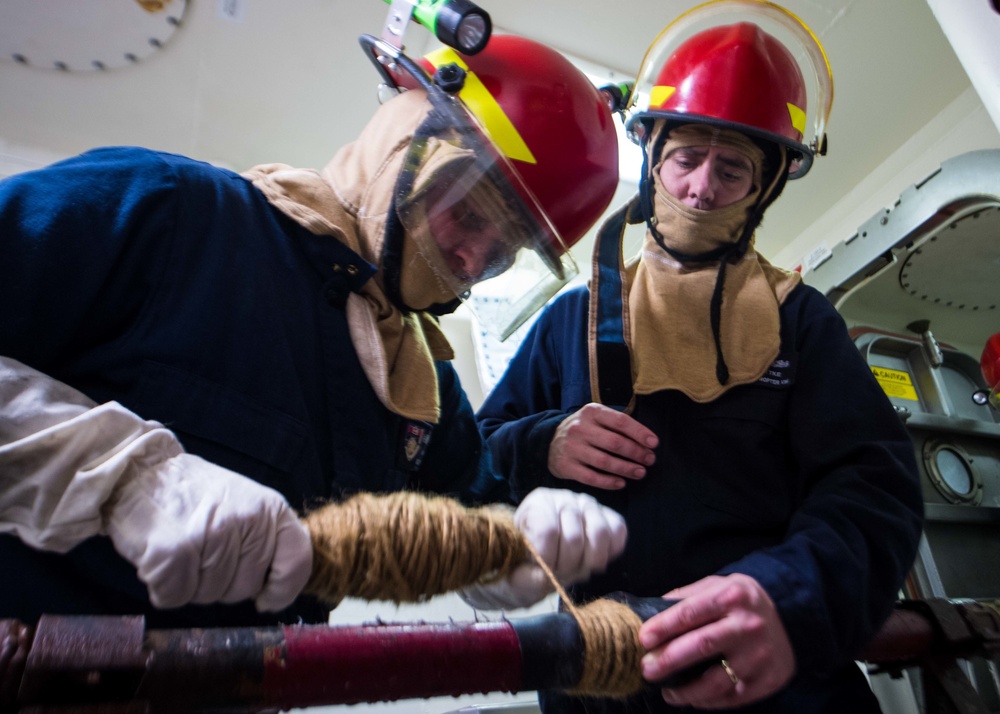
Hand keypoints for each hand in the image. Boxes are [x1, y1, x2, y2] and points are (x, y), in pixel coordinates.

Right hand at [104, 452, 312, 611]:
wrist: (138, 471)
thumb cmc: (193, 495)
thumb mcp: (245, 504)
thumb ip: (265, 540)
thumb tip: (273, 591)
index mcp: (270, 509)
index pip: (296, 560)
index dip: (283, 589)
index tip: (265, 599)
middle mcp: (247, 521)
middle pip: (245, 589)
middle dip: (221, 583)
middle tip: (200, 550)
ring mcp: (211, 536)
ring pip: (209, 596)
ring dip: (190, 585)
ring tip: (180, 547)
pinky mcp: (174, 552)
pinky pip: (175, 597)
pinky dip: (163, 588)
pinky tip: (159, 558)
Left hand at [460, 487, 626, 609]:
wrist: (543, 555)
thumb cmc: (528, 559)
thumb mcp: (517, 569)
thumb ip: (525, 577)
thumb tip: (543, 578)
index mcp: (537, 503)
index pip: (547, 530)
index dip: (547, 558)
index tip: (542, 569)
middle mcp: (565, 498)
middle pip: (574, 536)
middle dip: (567, 565)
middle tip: (560, 572)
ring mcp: (589, 504)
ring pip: (599, 532)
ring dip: (590, 561)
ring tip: (578, 569)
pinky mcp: (609, 515)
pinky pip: (618, 531)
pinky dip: (610, 552)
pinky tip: (594, 560)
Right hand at [548, 403, 657, 488]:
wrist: (549, 441)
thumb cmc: (584, 430)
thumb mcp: (596, 418)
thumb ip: (617, 425)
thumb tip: (647, 441)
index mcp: (591, 412)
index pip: (620, 421)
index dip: (640, 433)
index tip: (654, 443)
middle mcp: (580, 428)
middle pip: (615, 443)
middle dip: (637, 453)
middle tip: (650, 460)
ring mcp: (572, 448)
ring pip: (605, 461)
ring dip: (626, 469)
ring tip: (640, 472)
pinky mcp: (566, 466)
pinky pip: (592, 477)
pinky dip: (609, 482)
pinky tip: (622, 483)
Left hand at [638, 574, 795, 708]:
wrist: (791, 614)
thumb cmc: (741, 600)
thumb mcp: (717, 585)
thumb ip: (687, 596)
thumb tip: (649, 612)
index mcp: (732, 596)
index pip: (690, 612)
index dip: (663, 627)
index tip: (643, 639)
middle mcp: (749, 624)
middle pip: (701, 646)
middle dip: (668, 660)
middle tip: (647, 669)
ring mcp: (761, 654)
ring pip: (716, 680)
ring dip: (686, 691)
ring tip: (667, 692)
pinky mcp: (770, 679)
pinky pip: (733, 698)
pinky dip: (709, 701)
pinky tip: (693, 698)